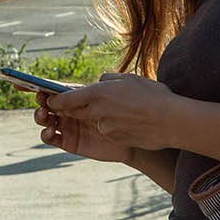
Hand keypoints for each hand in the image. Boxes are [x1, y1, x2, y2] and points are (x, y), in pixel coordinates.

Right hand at [34, 88, 131, 163]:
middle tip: (42, 100)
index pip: (49, 88)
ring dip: (40, 116)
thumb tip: (54, 93)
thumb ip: (78, 96)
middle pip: (43, 104)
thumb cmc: (119, 112)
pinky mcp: (69, 141)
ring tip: (46, 116)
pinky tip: (51, 130)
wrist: (132, 136)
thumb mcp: (100, 98)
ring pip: (44, 120)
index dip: (31, 85)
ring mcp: (67, 126)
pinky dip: (46, 134)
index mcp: (73, 96)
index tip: (17, 83)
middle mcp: (67, 110)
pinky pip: (50, 138)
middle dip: (39, 101)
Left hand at [43, 72, 179, 152]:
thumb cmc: (154, 96)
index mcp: (98, 93)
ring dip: (98, 118)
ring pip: (93, 122)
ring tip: (119, 113)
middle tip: (65, 107)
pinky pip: (107, 132)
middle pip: (73, 112)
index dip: (55, 100)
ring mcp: (104, 128)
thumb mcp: (129, 79)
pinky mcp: (113, 139)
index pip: (66, 98)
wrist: (172, 121)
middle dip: (67, 110)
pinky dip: (113, 128)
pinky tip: (129, 123)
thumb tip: (99, 83)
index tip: (48, 100)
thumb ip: (109, 80)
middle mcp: (96, 111)